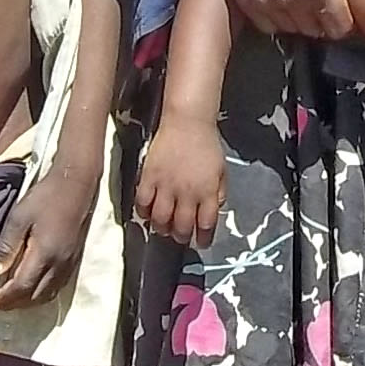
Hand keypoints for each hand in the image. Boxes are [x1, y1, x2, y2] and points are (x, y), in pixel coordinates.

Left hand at [0, 174, 91, 307]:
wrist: (77, 186)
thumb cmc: (46, 198)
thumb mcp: (19, 216)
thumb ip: (7, 245)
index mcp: (44, 254)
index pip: (22, 287)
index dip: (4, 298)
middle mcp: (59, 265)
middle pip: (35, 297)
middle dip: (14, 304)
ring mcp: (69, 265)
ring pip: (47, 295)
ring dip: (28, 302)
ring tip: (10, 298)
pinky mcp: (74, 261)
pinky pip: (56, 288)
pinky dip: (40, 294)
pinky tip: (30, 287)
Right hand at [133, 118, 226, 248]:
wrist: (187, 122)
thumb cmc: (207, 145)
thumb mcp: (222, 170)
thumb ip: (219, 193)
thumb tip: (214, 210)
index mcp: (207, 191)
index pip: (206, 224)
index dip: (205, 238)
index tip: (202, 242)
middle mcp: (187, 192)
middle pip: (182, 226)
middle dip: (181, 237)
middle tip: (180, 237)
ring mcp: (166, 186)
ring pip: (160, 220)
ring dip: (162, 228)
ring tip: (164, 228)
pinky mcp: (149, 177)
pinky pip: (142, 203)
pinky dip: (144, 213)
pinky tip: (147, 214)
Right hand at [215, 0, 349, 37]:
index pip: (337, 28)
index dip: (344, 20)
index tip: (344, 10)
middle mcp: (288, 1)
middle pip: (313, 31)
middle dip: (322, 21)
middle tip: (324, 4)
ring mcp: (262, 3)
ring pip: (288, 29)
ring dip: (298, 20)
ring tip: (302, 2)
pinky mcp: (242, 0)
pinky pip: (265, 24)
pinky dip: (274, 17)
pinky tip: (280, 1)